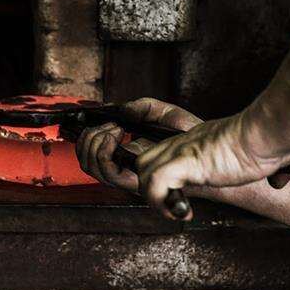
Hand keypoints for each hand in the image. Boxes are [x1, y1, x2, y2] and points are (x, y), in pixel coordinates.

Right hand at [74, 98, 201, 193]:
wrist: (207, 155)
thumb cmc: (192, 139)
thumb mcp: (166, 114)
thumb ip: (144, 107)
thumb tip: (122, 108)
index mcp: (127, 154)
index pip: (92, 152)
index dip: (82, 137)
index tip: (88, 119)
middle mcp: (124, 167)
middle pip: (87, 161)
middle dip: (88, 138)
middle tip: (107, 125)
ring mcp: (128, 176)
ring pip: (92, 167)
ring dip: (96, 142)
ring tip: (114, 129)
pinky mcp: (135, 183)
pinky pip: (108, 172)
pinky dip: (105, 150)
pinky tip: (117, 134)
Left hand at [135, 111, 289, 219]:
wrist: (267, 133)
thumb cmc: (269, 140)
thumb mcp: (266, 155)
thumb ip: (272, 169)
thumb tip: (280, 183)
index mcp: (198, 141)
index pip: (164, 153)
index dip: (164, 177)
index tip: (179, 197)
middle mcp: (184, 143)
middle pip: (144, 159)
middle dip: (149, 186)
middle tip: (170, 204)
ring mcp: (182, 151)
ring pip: (143, 170)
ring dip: (153, 196)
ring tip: (174, 210)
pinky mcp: (185, 162)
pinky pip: (155, 183)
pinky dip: (160, 201)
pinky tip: (181, 212)